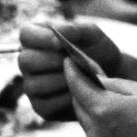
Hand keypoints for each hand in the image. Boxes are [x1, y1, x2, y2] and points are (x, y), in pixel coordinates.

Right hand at [18, 18, 136, 120]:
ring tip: (79, 76)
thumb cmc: (97, 50)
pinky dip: (64, 99)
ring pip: (33, 85)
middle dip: (50, 61)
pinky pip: (45, 105)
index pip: (25, 34)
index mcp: (38, 39)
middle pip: (25, 60)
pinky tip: (78, 93)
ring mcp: (33, 85)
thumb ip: (74, 29)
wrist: (111, 76)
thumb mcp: (92, 34)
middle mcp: (30, 62)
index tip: (59, 42)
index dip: (39, 38)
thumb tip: (56, 35)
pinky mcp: (42, 107)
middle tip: (70, 61)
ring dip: (59, 81)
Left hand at [62, 57, 136, 136]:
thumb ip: (117, 85)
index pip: (78, 88)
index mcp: (106, 112)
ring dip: (95, 114)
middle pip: (80, 108)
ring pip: (89, 126)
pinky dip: (104, 133)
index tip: (68, 62)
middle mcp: (96, 135)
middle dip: (83, 93)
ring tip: (113, 105)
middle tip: (90, 80)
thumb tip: (98, 80)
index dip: (72, 73)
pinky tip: (122, 128)